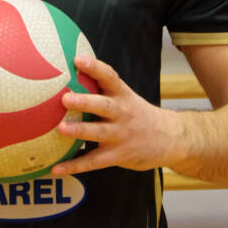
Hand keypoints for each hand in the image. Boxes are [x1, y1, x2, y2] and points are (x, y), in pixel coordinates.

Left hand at [52, 56, 179, 174]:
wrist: (170, 138)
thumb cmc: (136, 113)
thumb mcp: (125, 95)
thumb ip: (102, 87)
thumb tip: (69, 71)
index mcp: (122, 94)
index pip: (109, 77)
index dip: (94, 67)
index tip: (77, 60)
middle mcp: (122, 113)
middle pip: (103, 106)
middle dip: (85, 102)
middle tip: (65, 98)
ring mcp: (121, 135)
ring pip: (99, 133)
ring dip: (79, 132)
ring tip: (61, 129)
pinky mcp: (118, 155)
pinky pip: (94, 162)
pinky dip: (75, 166)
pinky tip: (57, 168)